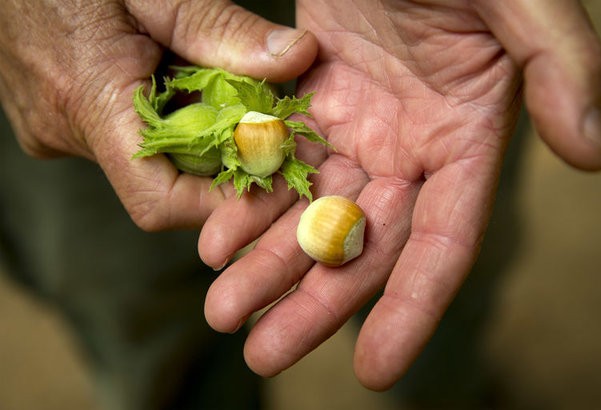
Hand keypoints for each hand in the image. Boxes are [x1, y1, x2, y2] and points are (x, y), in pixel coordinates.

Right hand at [0, 0, 315, 229]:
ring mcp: (54, 127)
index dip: (218, 202)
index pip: (159, 200)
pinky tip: (164, 80)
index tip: (262, 173)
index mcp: (90, 100)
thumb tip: (297, 58)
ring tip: (204, 86)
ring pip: (141, 158)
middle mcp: (65, 130)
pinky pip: (117, 138)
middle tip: (249, 118)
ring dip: (184, 134)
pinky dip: (154, 120)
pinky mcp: (51, 118)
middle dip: (212, 158)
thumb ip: (221, 29)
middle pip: (160, 181)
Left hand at [200, 0, 600, 389]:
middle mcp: (409, 149)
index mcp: (464, 140)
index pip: (443, 241)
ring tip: (222, 309)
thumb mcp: (520, 0)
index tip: (375, 368)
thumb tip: (594, 154)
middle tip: (261, 355)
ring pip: (309, 213)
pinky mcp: (312, 103)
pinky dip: (247, 202)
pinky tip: (212, 239)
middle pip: (362, 243)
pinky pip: (277, 164)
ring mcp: (357, 128)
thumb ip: (560, 68)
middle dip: (313, 302)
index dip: (412, 307)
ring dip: (266, 264)